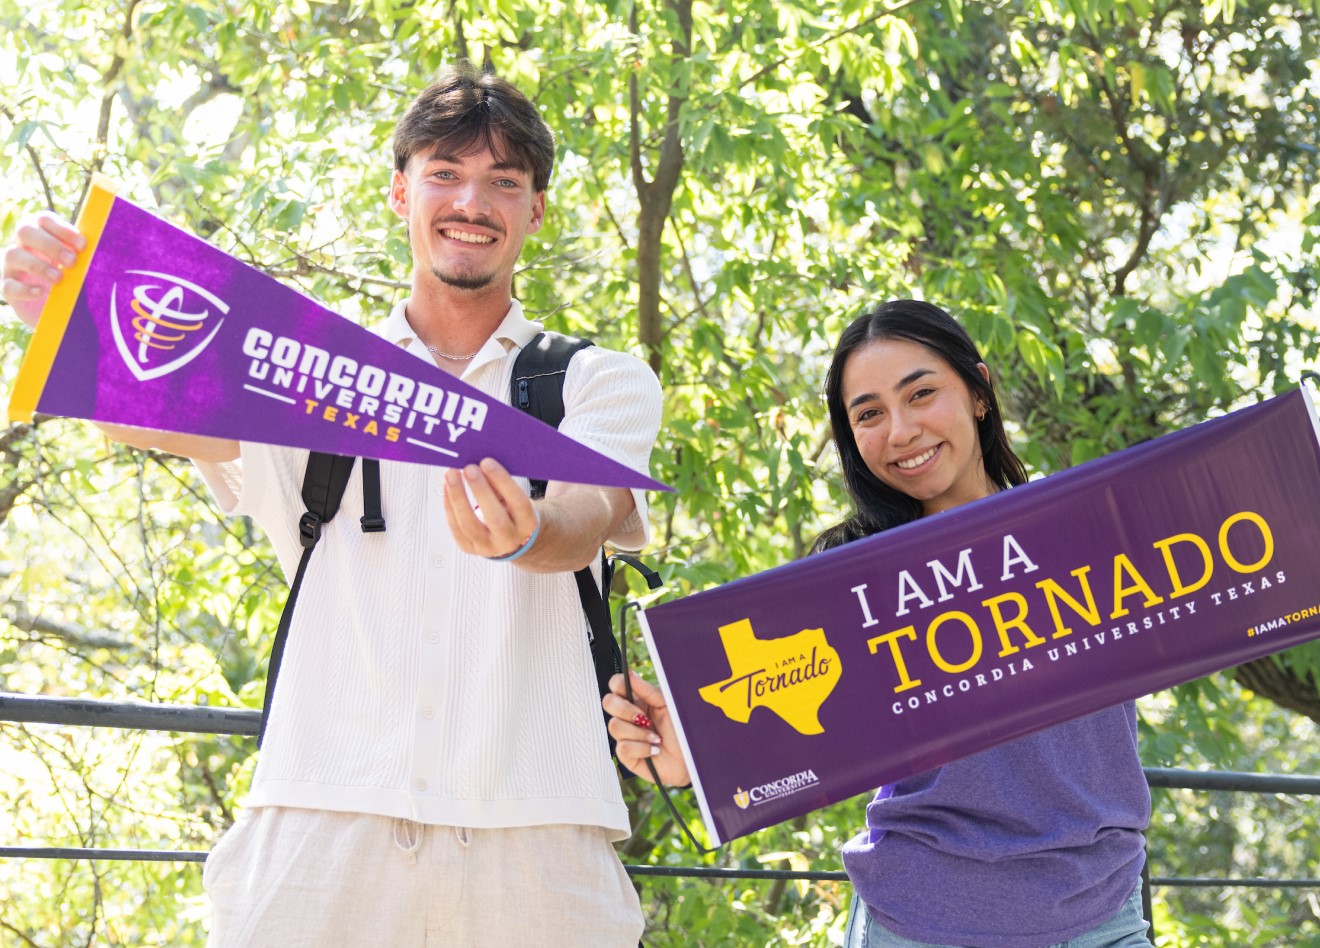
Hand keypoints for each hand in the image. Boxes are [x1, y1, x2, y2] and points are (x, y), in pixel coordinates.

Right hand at [2, 212, 85, 329]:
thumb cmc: (70, 281)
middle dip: (50, 244)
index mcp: (40, 234)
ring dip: (38, 265)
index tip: (82, 245)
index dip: (62, 228)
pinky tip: (41, 292)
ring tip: (59, 278)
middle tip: (72, 262)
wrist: (55, 311)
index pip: (43, 219)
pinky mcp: (7, 288)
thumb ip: (85, 256)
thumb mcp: (78, 267)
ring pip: (12, 254)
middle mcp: (21, 245)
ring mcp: (10, 266)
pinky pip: (8, 286)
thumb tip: (107, 252)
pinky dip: (25, 289)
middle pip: (25, 231)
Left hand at [443, 458, 539, 558]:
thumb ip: (501, 485)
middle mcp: (509, 539)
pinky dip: (450, 506)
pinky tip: (447, 488)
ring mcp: (488, 547)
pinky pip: (457, 529)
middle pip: (495, 518)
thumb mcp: (514, 499)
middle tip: (469, 468)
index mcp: (527, 524)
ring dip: (458, 497)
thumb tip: (481, 465)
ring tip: (452, 475)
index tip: (487, 462)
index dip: (502, 482)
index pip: (517, 502)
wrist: (510, 541)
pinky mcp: (470, 549)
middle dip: (480, 490)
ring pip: (470, 525)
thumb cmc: (512, 513)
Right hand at [603, 671, 690, 786]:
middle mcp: (629, 716)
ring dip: (638, 732)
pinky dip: (642, 748)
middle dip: (626, 710)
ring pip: (614, 726)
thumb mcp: (668, 706)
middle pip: (608, 702)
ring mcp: (626, 735)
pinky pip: (623, 747)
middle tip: (644, 718)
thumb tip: (630, 674)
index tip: (630, 690)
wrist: (690, 757)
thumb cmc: (681, 730)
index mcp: (638, 699)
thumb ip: (648, 691)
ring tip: (656, 738)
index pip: (617, 685)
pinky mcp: (626, 755)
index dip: (619, 684)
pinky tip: (654, 750)